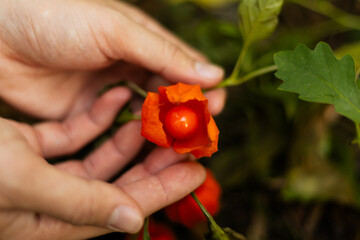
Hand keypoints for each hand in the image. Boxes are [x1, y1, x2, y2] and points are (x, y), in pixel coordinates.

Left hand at [0, 0, 224, 119]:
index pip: (184, 68)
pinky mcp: (89, 114)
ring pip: (148, 117)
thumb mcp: (116, 29)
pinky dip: (135, 136)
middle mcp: (131, 67)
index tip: (217, 107)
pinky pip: (120, 130)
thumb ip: (164, 53)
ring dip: (165, 131)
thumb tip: (214, 74)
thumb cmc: (57, 16)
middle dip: (187, 115)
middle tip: (201, 134)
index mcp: (142, 42)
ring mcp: (111, 92)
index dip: (202, 89)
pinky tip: (142, 135)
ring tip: (180, 144)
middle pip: (170, 97)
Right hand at [0, 87, 205, 239]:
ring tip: (159, 121)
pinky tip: (115, 100)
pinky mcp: (30, 146)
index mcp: (53, 218)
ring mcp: (43, 170)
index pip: (125, 206)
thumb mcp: (21, 183)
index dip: (163, 189)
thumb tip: (129, 221)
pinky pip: (74, 133)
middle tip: (187, 144)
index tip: (196, 171)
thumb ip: (78, 203)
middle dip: (155, 162)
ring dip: (130, 136)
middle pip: (119, 181)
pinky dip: (96, 117)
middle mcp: (53, 198)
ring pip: (100, 156)